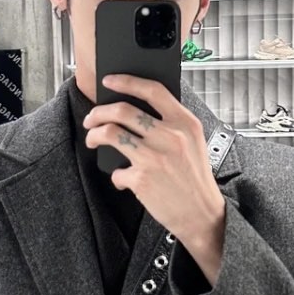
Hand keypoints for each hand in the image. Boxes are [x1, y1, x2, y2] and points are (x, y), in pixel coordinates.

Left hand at [83, 74, 225, 252]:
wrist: (202, 214)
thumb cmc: (195, 179)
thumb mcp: (193, 143)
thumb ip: (171, 124)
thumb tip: (136, 111)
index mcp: (185, 123)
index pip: (153, 90)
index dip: (126, 81)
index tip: (110, 80)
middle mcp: (170, 136)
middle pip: (123, 110)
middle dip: (99, 112)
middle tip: (92, 118)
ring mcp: (154, 157)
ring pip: (111, 132)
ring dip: (94, 135)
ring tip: (93, 139)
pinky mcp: (142, 178)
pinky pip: (116, 170)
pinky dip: (116, 175)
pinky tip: (122, 178)